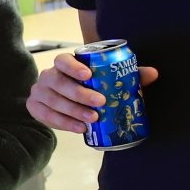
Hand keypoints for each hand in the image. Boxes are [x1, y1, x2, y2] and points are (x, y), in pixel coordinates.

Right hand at [28, 52, 157, 133]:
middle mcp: (48, 76)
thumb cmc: (91, 86)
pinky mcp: (35, 108)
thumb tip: (154, 73)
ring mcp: (39, 92)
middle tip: (99, 103)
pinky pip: (46, 116)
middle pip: (58, 82)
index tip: (88, 74)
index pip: (62, 60)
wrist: (68, 100)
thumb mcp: (109, 79)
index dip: (72, 66)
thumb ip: (129, 74)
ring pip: (51, 100)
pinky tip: (80, 129)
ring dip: (72, 111)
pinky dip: (63, 123)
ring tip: (92, 119)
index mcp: (63, 64)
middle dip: (78, 93)